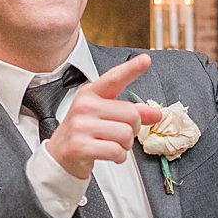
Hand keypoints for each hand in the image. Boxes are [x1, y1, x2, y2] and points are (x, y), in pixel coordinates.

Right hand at [45, 54, 163, 179]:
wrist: (61, 154)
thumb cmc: (85, 131)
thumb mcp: (106, 116)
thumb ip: (132, 112)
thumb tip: (156, 113)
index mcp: (91, 93)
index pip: (114, 78)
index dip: (132, 69)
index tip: (145, 60)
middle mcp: (85, 106)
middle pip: (131, 115)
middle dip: (132, 129)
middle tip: (118, 134)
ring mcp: (80, 126)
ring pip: (126, 135)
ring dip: (125, 145)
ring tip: (111, 144)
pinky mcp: (80, 146)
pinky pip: (116, 151)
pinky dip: (119, 157)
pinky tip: (109, 154)